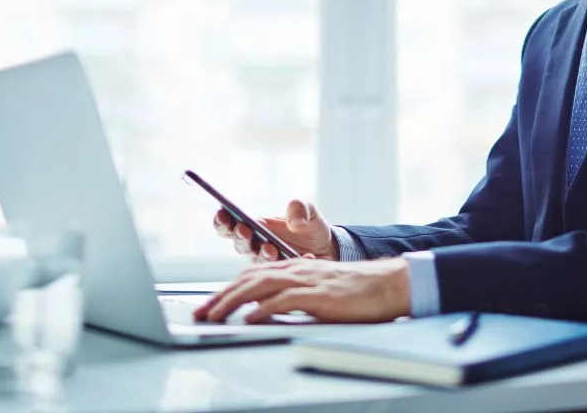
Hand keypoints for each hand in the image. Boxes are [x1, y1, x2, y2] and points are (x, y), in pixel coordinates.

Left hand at [193, 257, 410, 323]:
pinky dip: (262, 309)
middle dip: (220, 297)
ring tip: (215, 316)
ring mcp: (306, 280)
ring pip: (259, 287)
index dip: (227, 289)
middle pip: (248, 279)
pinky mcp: (318, 294)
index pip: (251, 275)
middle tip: (201, 313)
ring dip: (232, 302)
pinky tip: (248, 319)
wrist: (386, 284)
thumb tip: (267, 311)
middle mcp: (295, 269)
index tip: (209, 305)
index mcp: (294, 267)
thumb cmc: (355, 290)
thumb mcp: (318, 289)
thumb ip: (294, 295)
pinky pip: (284, 300)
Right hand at [212, 199, 336, 262]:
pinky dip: (294, 263)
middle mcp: (257, 246)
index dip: (222, 221)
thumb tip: (294, 220)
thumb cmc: (310, 227)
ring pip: (257, 262)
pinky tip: (307, 256)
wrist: (328, 248)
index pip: (231, 225)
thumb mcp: (308, 210)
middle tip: (246, 230)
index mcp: (256, 227)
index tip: (222, 214)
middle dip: (241, 237)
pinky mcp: (283, 276)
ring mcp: (268, 263)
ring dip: (262, 254)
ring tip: (271, 248)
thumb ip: (300, 207)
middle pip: (240, 244)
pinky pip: (283, 272)